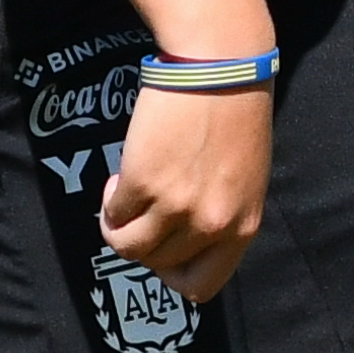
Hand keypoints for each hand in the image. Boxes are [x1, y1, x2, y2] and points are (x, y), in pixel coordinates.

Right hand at [101, 75, 269, 302]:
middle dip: (142, 242)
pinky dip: (109, 200)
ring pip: (128, 247)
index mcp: (242, 227)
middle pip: (158, 264)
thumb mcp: (244, 179)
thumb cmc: (235, 114)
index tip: (163, 248)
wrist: (220, 65)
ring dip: (116, 227)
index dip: (174, 273)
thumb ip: (221, 213)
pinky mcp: (143, 183)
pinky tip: (118, 176)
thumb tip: (185, 237)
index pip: (203, 287)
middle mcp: (211, 225)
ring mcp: (176, 207)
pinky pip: (113, 213)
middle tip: (139, 212)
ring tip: (121, 198)